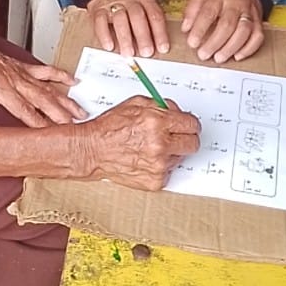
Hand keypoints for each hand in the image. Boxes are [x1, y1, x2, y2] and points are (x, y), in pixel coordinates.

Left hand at [0, 26, 82, 127]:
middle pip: (43, 100)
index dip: (40, 124)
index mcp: (1, 87)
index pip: (25, 110)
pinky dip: (60, 76)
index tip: (53, 135)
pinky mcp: (21, 65)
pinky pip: (45, 70)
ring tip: (80, 111)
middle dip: (61, 115)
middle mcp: (15, 80)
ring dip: (65, 100)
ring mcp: (20, 72)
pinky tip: (73, 81)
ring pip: (48, 88)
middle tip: (76, 127)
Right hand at [75, 96, 200, 190]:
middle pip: (193, 144)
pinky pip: (168, 172)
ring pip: (180, 158)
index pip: (192, 124)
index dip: (190, 124)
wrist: (93, 150)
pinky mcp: (155, 181)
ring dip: (170, 152)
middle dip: (186, 138)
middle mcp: (160, 145)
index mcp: (157, 122)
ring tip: (151, 148)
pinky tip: (145, 159)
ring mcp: (159, 165)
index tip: (187, 126)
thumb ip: (161, 105)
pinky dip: (160, 166)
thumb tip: (176, 111)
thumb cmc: (110, 128)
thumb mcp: (136, 104)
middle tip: (175, 137)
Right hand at [87, 0, 170, 57]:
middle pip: (137, 17)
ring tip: (129, 53)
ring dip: (125, 38)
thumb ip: (152, 17)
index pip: (155, 15)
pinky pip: (100, 22)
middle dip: (143, 36)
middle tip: (146, 52)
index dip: (160, 33)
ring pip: (120, 20)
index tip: (162, 48)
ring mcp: (113, 4)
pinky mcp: (98, 9)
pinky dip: (104, 35)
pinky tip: (109, 46)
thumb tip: (159, 43)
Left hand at [180, 0, 263, 62]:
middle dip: (214, 43)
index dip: (200, 29)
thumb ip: (192, 10)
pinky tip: (237, 56)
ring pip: (244, 31)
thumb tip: (186, 28)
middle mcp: (236, 3)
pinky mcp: (258, 20)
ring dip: (231, 48)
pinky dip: (249, 48)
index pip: (209, 13)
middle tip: (204, 55)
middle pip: (227, 25)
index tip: (192, 43)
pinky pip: (257, 35)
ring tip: (219, 58)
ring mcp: (249, 11)